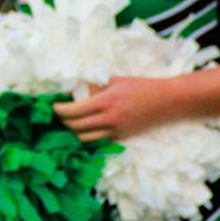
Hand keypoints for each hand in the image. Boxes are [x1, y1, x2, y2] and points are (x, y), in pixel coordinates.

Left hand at [53, 76, 183, 141]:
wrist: (165, 101)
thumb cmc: (140, 86)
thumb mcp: (115, 80)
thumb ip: (94, 86)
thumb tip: (75, 90)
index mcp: (106, 101)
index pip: (74, 110)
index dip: (59, 109)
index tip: (53, 105)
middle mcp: (109, 119)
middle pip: (75, 127)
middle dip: (63, 121)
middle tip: (60, 113)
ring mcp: (115, 131)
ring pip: (84, 138)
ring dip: (74, 131)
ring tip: (71, 122)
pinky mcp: (121, 138)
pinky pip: (98, 140)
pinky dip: (89, 135)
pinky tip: (87, 127)